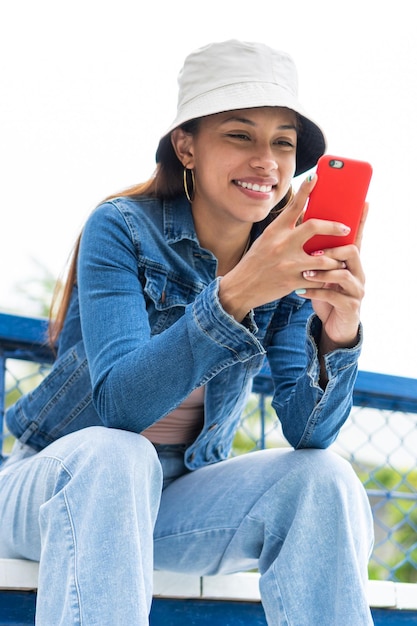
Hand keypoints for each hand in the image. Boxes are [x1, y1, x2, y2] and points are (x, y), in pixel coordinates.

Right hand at [218, 177, 349, 320]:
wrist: (241, 288)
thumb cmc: (255, 262)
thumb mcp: (266, 241)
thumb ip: (284, 231)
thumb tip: (307, 219)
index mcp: (274, 231)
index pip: (292, 206)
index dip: (305, 190)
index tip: (316, 177)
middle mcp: (281, 244)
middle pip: (313, 227)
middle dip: (334, 226)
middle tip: (345, 229)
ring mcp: (288, 264)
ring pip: (323, 258)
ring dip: (336, 259)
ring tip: (341, 259)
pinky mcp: (292, 282)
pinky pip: (318, 279)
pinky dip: (327, 278)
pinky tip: (332, 278)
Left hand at [299, 202, 367, 349]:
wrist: (334, 324)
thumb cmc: (325, 292)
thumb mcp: (322, 271)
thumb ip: (318, 253)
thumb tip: (303, 225)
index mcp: (350, 261)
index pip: (357, 236)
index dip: (361, 220)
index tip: (364, 203)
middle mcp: (358, 273)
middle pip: (351, 252)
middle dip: (332, 250)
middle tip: (313, 252)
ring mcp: (356, 290)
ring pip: (343, 275)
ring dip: (322, 273)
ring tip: (304, 273)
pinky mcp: (349, 306)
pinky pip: (333, 297)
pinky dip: (315, 292)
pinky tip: (300, 292)